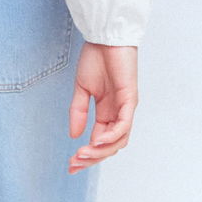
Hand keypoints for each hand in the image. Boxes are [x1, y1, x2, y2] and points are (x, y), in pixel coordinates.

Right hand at [68, 41, 138, 173]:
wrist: (104, 37)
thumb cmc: (96, 58)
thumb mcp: (82, 88)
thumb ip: (78, 111)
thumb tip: (74, 135)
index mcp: (107, 112)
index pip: (99, 141)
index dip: (87, 155)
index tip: (70, 164)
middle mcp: (118, 114)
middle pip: (109, 146)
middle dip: (92, 158)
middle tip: (74, 164)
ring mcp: (126, 108)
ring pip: (118, 140)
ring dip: (100, 150)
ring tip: (83, 154)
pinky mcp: (130, 99)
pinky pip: (123, 125)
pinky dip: (111, 135)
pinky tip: (97, 141)